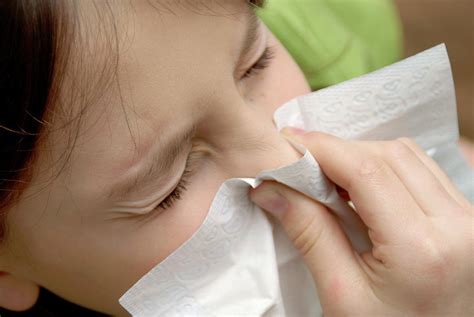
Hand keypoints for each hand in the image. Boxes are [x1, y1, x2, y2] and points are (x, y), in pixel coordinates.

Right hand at [250, 129, 473, 315]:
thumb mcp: (339, 294)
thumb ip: (309, 233)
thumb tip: (271, 188)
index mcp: (422, 249)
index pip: (367, 171)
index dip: (322, 148)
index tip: (288, 141)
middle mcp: (457, 226)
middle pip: (388, 156)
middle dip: (339, 150)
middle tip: (301, 161)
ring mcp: (468, 220)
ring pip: (407, 156)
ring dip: (362, 156)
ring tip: (327, 174)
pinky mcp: (466, 219)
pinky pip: (422, 171)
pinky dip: (385, 166)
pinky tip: (359, 185)